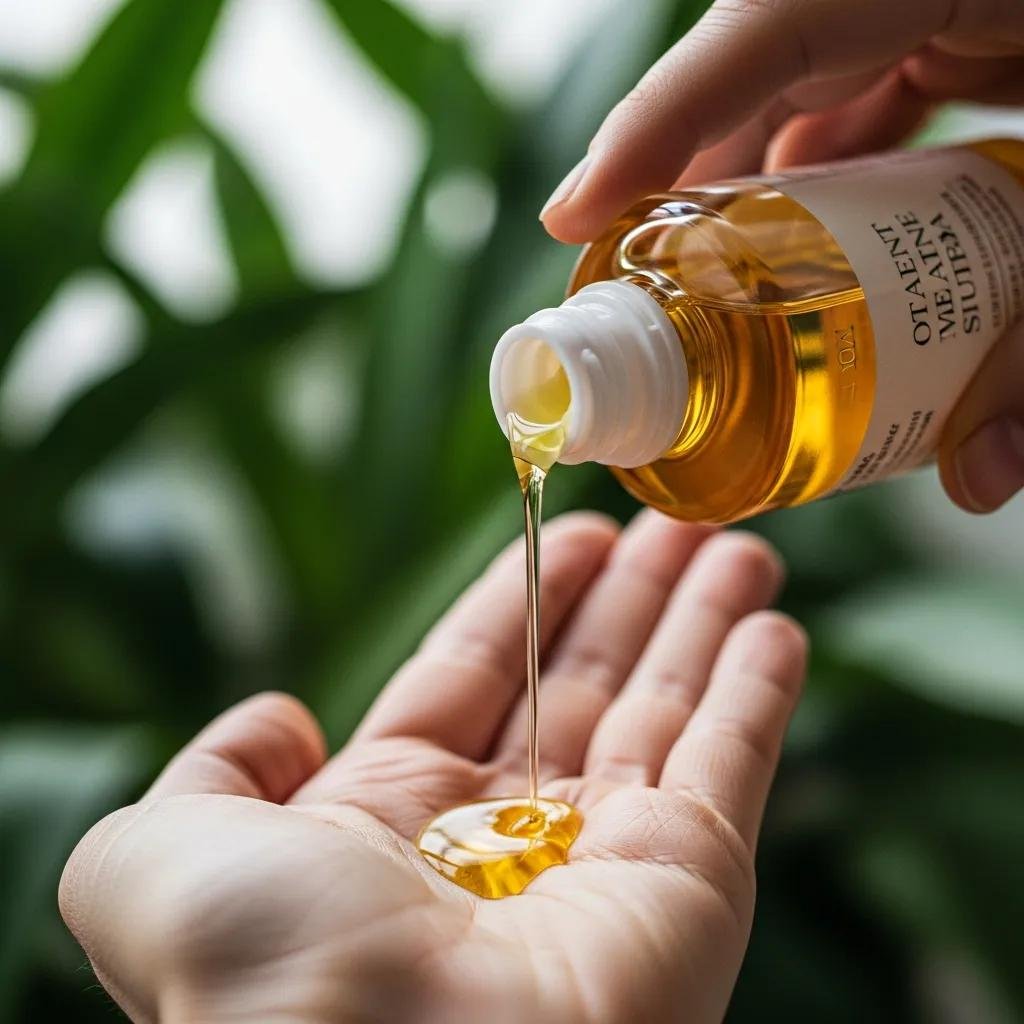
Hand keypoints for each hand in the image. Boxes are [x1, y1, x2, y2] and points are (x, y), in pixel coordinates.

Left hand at [60, 510, 804, 1023]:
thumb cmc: (266, 975)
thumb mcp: (164, 853)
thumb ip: (214, 772)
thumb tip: (282, 718)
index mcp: (393, 818)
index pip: (476, 671)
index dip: (523, 596)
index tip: (573, 532)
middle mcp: (505, 835)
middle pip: (581, 679)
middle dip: (630, 597)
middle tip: (672, 521)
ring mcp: (606, 861)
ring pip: (664, 708)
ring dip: (702, 623)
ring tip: (738, 546)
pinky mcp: (692, 885)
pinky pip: (731, 766)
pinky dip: (757, 695)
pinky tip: (774, 627)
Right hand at [539, 0, 1023, 513]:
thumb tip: (981, 485)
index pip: (772, 24)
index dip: (659, 123)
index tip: (576, 217)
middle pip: (766, 71)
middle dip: (700, 184)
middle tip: (650, 287)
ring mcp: (946, 1)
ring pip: (809, 88)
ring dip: (768, 191)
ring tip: (735, 291)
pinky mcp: (965, 27)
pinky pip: (862, 90)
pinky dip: (834, 170)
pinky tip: (828, 245)